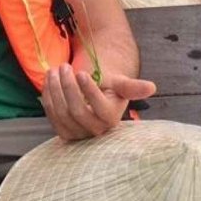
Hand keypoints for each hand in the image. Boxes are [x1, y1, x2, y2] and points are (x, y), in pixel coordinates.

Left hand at [41, 64, 156, 140]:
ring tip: (54, 69)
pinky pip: (51, 115)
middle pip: (76, 111)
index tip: (81, 73)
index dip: (88, 91)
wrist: (97, 92)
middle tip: (64, 66)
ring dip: (54, 89)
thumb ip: (132, 86)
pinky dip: (47, 96)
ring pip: (61, 113)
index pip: (98, 108)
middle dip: (67, 86)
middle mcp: (96, 131)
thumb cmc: (109, 85)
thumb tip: (152, 87)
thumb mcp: (120, 83)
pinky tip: (49, 80)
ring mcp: (78, 134)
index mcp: (112, 118)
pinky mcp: (63, 132)